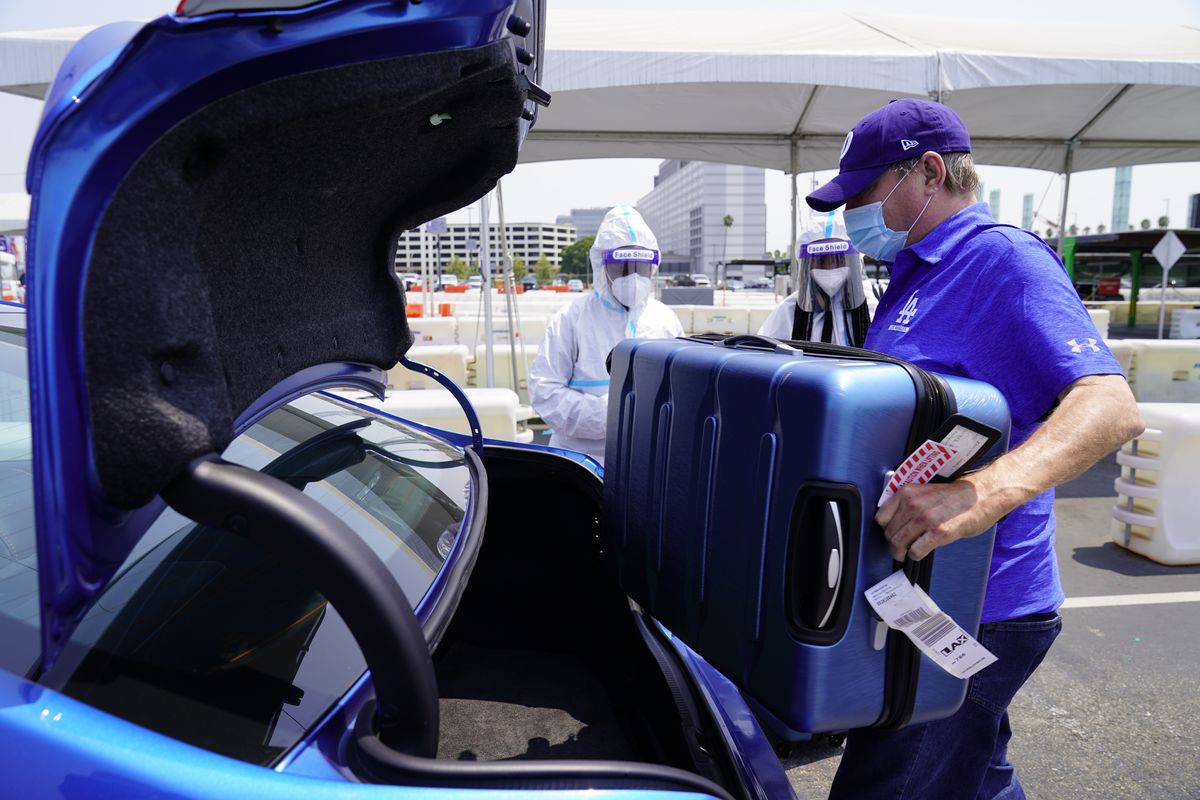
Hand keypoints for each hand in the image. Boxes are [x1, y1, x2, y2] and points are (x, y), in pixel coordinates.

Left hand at [875, 478, 997, 560]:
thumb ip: (908, 503)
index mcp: (907, 493)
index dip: (886, 529)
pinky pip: (916, 551)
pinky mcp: (939, 533)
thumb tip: (894, 522)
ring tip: (907, 553)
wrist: (982, 495)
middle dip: (894, 543)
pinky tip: (921, 552)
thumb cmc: (956, 496)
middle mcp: (913, 504)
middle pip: (889, 533)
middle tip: (901, 547)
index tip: (891, 533)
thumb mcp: (924, 491)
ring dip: (902, 552)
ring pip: (899, 544)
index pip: (881, 517)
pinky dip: (916, 555)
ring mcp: (926, 519)